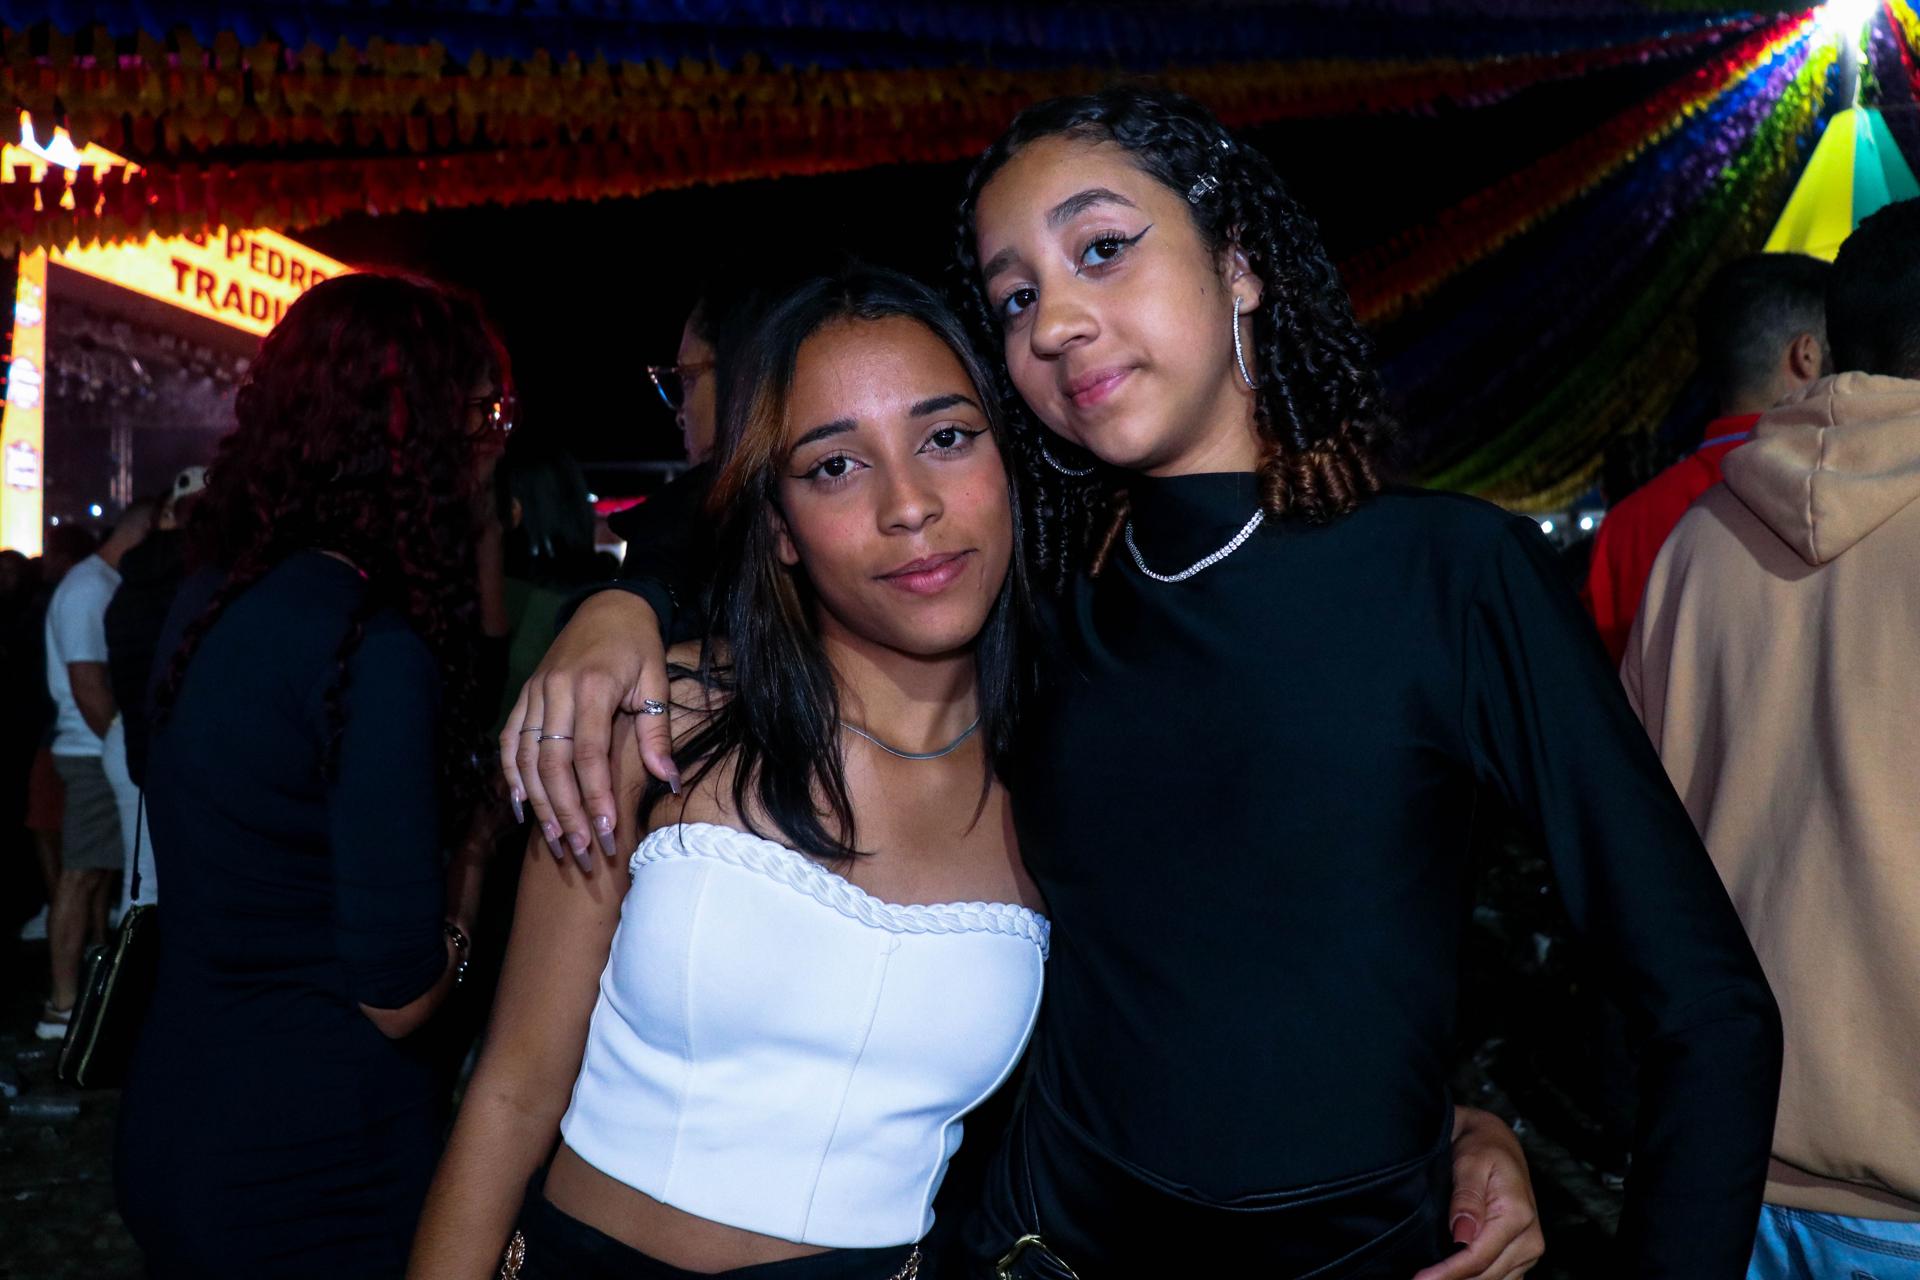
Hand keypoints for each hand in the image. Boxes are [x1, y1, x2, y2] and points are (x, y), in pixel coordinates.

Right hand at [499, 589, 677, 873]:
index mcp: (594, 686)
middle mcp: (556, 691)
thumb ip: (657, 733)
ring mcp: (535, 693)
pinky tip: (522, 807)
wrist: (608, 606)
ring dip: (540, 804)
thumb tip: (668, 781)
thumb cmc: (637, 646)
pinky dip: (512, 775)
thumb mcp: (656, 680)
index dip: (595, 795)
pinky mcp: (524, 695)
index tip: (605, 831)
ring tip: (555, 841)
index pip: (589, 753)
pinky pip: (510, 740)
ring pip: (527, 758)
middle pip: (553, 763)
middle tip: (580, 850)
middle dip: (566, 812)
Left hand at [1412, 1106, 1543, 1279]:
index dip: (1447, 1273)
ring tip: (1430, 1278)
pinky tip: (1452, 1276)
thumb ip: (1466, 1199)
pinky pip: (1500, 1278)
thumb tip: (1462, 1237)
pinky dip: (1476, 1279)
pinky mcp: (1521, 1255)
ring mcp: (1528, 1250)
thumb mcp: (1470, 1162)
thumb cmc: (1482, 1148)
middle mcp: (1530, 1239)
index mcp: (1518, 1215)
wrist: (1497, 1142)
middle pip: (1486, 1276)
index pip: (1478, 1257)